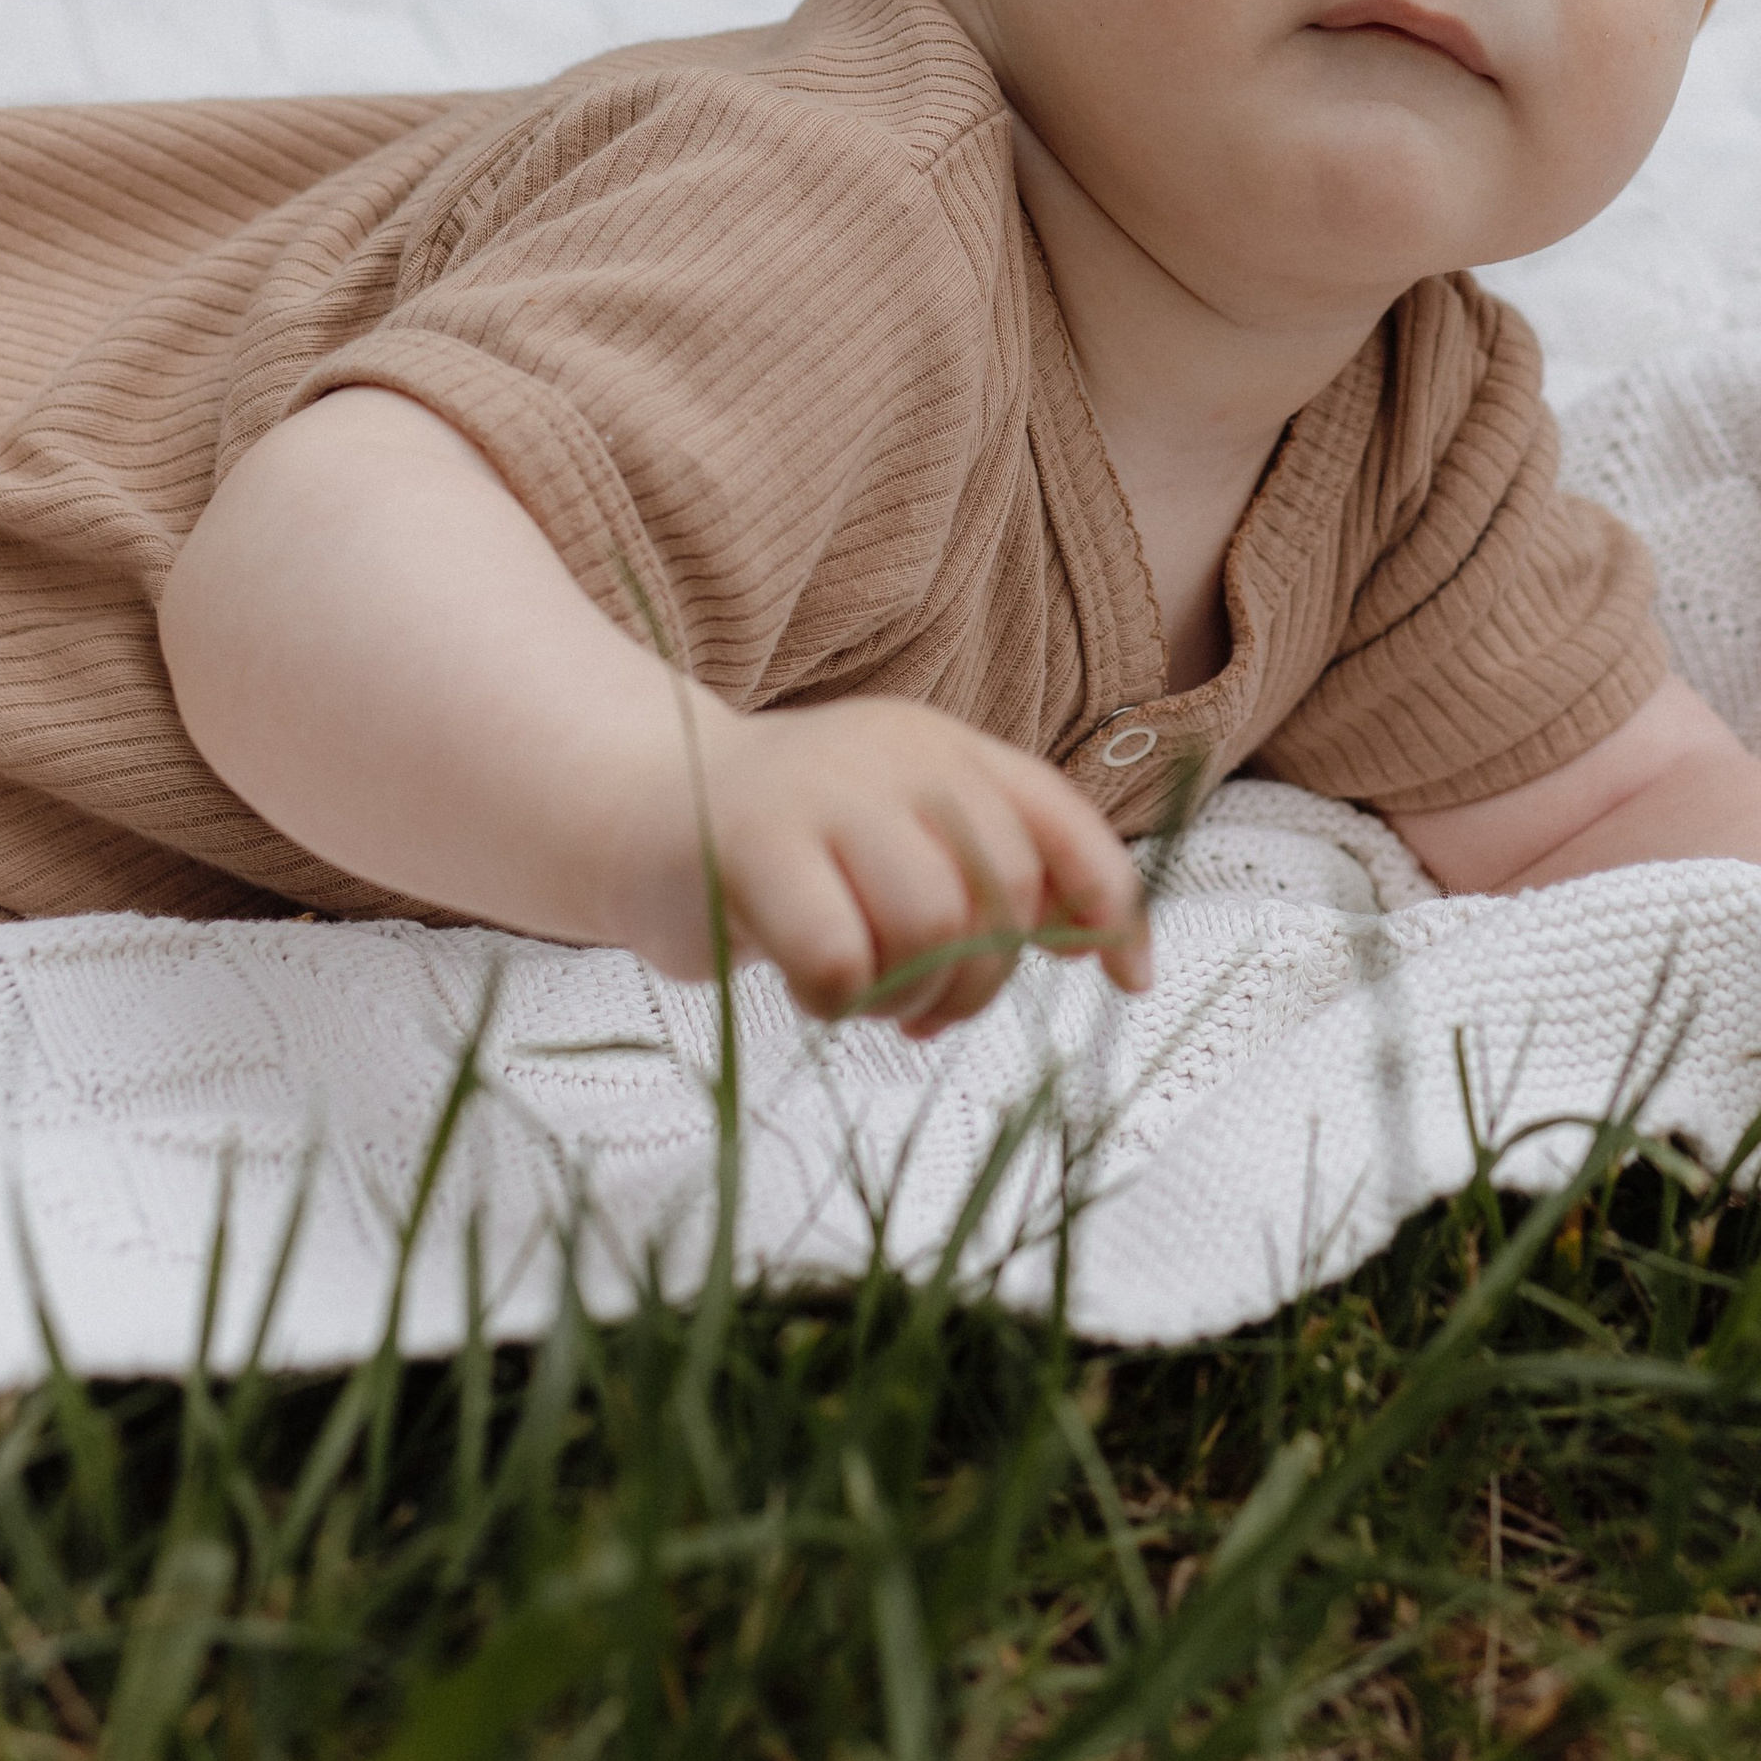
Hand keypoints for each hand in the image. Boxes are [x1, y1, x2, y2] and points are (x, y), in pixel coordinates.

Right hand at [617, 694, 1155, 1036]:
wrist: (633, 804)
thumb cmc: (788, 845)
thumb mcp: (902, 833)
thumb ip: (990, 874)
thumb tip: (1106, 945)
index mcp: (944, 748)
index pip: (1060, 819)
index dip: (1110, 904)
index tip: (1127, 982)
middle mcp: (895, 755)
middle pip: (1002, 888)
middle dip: (981, 979)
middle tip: (928, 1013)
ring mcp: (824, 794)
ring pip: (934, 924)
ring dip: (913, 996)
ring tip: (870, 1001)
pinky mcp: (754, 846)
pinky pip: (840, 958)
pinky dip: (839, 1001)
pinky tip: (814, 992)